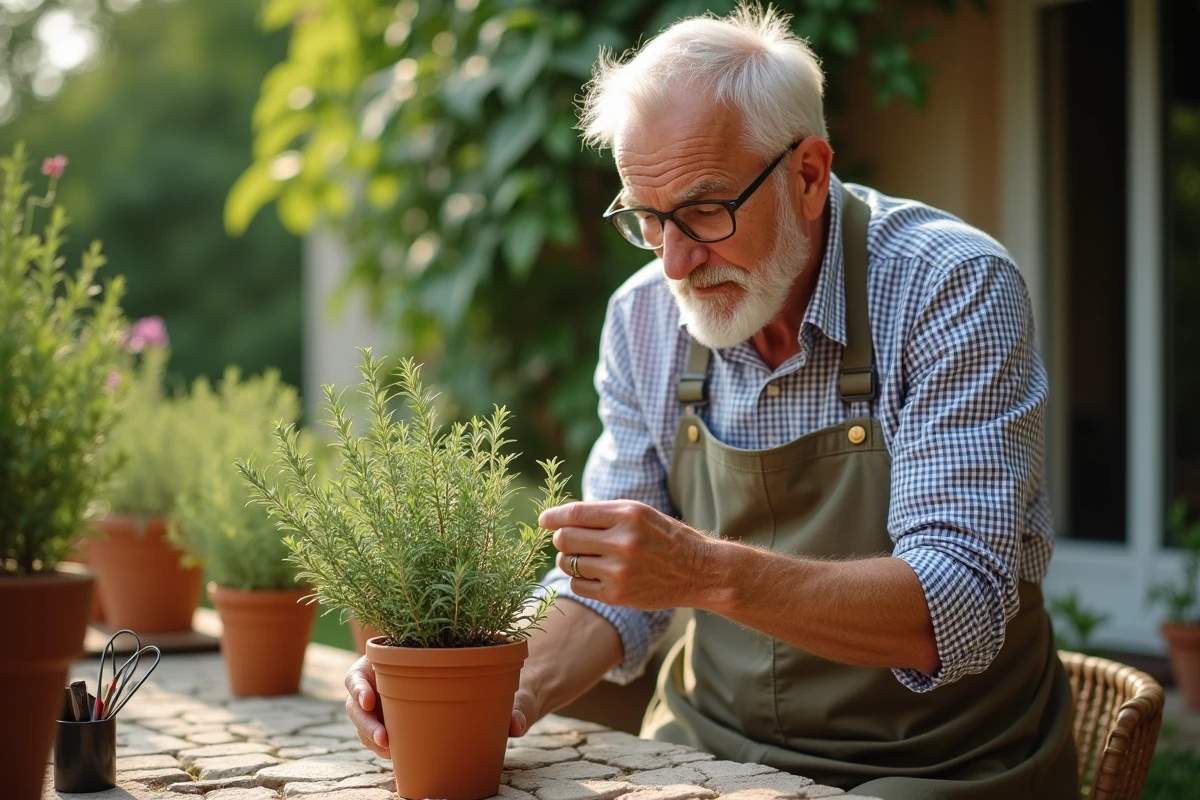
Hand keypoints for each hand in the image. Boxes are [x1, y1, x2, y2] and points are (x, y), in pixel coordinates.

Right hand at [345, 656, 537, 755]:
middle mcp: (386, 679)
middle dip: (365, 722)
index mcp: (396, 655)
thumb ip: (510, 700)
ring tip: (392, 752)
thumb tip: (517, 726)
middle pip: (359, 702)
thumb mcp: (500, 678)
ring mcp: (389, 703)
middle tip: (385, 739)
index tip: (370, 699)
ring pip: (367, 723)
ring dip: (373, 739)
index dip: (359, 684)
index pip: (363, 668)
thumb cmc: (492, 673)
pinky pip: (382, 737)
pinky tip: (398, 758)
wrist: (494, 688)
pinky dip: (385, 749)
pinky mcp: (397, 723)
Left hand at [539, 500, 712, 609]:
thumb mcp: (640, 514)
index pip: (575, 514)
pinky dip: (579, 579)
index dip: (553, 517)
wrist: (698, 571)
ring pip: (568, 563)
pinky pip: (578, 585)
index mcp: (628, 515)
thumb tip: (561, 518)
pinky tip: (594, 574)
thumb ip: (603, 513)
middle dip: (560, 539)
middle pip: (565, 539)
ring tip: (586, 558)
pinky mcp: (617, 595)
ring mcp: (619, 571)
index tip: (543, 521)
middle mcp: (622, 542)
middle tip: (567, 540)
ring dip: (569, 560)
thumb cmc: (665, 538)